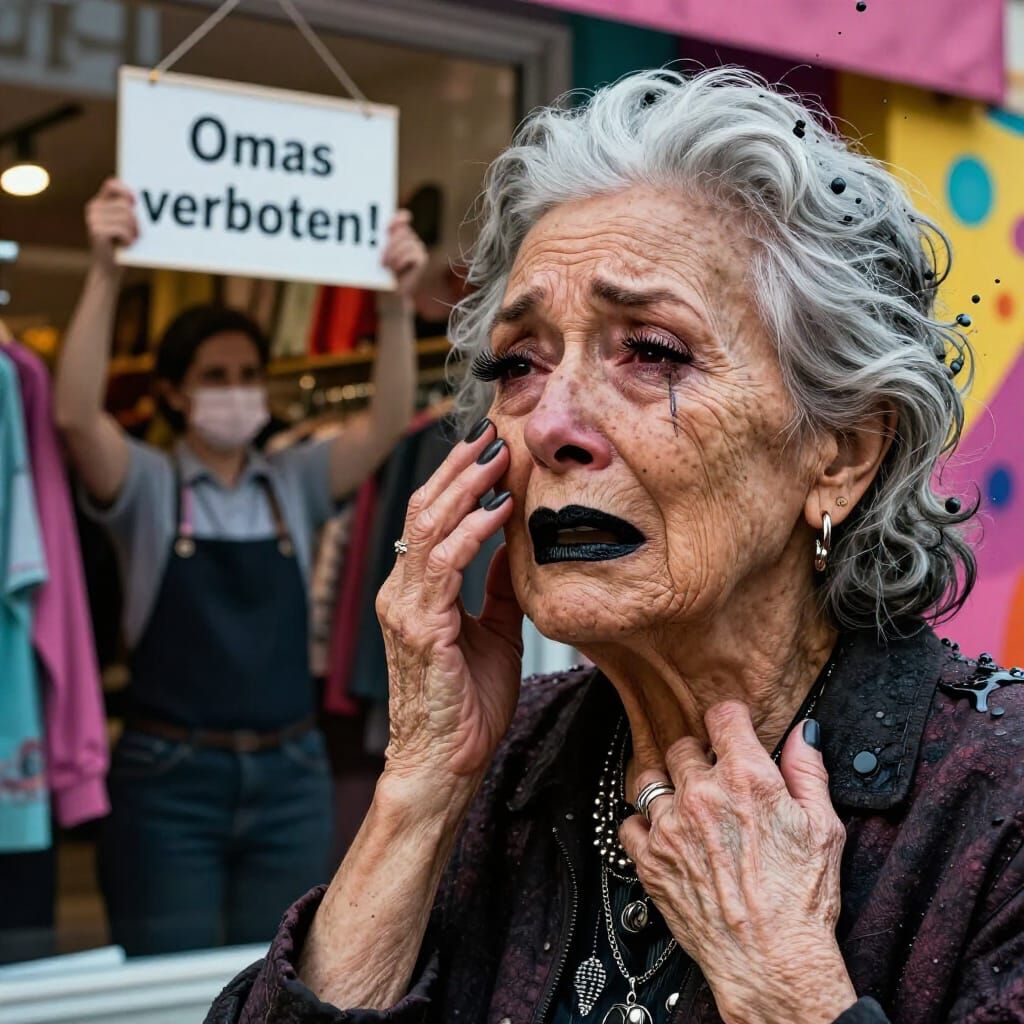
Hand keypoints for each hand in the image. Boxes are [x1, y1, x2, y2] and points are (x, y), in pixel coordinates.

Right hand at [85, 178, 137, 272]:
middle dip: (136, 222)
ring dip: (134, 232)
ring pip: (126, 217)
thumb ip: (126, 210)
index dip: (126, 190)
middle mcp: (93, 208)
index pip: (111, 184)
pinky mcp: (96, 231)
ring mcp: (93, 219)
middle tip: (135, 234)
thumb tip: (139, 200)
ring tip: (130, 240)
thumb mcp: (124, 224)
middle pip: (125, 205)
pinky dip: (130, 239)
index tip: (136, 202)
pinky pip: (122, 229)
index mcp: (99, 203)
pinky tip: (126, 244)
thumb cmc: (121, 245)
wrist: (108, 268)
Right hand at [375, 420, 522, 793]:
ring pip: (428, 526)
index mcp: (417, 591)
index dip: (457, 481)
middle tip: (492, 435)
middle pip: (423, 510)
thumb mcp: (493, 632)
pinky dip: (471, 530)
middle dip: (459, 468)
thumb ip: (498, 586)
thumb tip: (516, 542)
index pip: (430, 519)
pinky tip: (497, 510)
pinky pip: (443, 563)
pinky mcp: (418, 625)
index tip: (490, 450)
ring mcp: (405, 606)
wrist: (446, 763)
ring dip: (465, 487)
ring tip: (497, 458)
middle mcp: (402, 591)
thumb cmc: (468, 705)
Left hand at [380, 210, 427, 304]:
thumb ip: (381, 241)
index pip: (403, 217)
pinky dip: (400, 262)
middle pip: (402, 231)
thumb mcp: (379, 253)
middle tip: (381, 260)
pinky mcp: (422, 258)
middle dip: (390, 245)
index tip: (387, 227)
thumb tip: (378, 233)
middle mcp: (411, 238)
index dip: (397, 218)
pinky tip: (396, 269)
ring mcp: (418, 247)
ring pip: (406, 242)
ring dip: (393, 255)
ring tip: (387, 266)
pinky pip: (410, 254)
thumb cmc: (383, 271)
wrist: (392, 291)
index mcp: (400, 233)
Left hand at [620, 703, 856, 1023]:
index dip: (730, 721)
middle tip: (714, 780)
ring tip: (685, 805)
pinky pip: (629, 823)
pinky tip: (664, 836)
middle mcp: (702, 794)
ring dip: (667, 787)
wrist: (771, 962)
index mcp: (746, 778)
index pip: (722, 715)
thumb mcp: (823, 827)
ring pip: (650, 779)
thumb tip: (805, 733)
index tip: (731, 732)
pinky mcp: (650, 859)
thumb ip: (808, 771)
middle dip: (700, 758)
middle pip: (683, 746)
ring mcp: (670, 826)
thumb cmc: (802, 900)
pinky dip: (643, 826)